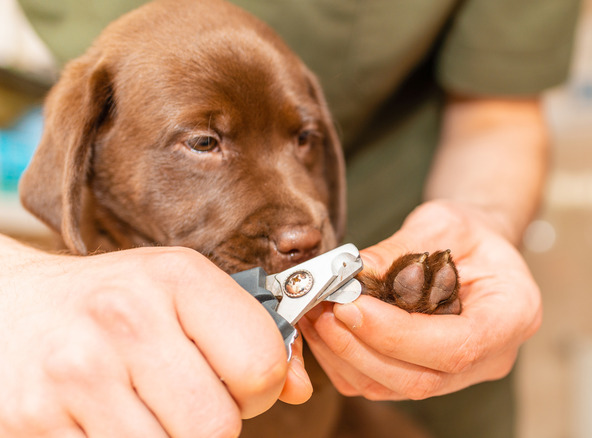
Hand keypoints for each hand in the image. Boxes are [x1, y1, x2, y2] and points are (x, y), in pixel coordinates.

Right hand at [0, 239, 311, 436]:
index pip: (262, 365)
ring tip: (145, 408)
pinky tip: (107, 421)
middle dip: (212, 424)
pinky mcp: (35, 423)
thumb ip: (248, 335)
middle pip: (217, 426)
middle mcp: (126, 320)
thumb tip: (299, 389)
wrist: (9, 306)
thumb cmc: (112, 303)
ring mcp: (77, 374)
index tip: (236, 383)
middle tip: (185, 401)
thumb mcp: (180, 293)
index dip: (258, 388)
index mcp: (177, 279)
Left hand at [298, 201, 540, 399]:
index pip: (456, 347)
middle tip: (325, 310)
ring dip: (346, 356)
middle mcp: (490, 357)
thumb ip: (402, 248)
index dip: (399, 335)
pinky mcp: (426, 376)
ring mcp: (459, 375)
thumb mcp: (444, 222)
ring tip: (316, 314)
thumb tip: (353, 272)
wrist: (476, 248)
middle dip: (363, 348)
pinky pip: (380, 385)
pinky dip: (344, 360)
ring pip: (394, 389)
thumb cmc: (470, 233)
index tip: (352, 307)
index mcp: (512, 315)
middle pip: (422, 379)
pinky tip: (324, 327)